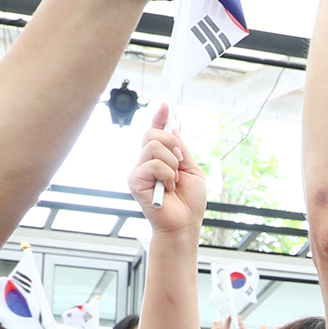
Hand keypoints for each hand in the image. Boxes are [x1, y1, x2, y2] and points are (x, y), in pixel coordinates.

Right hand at [128, 108, 207, 229]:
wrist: (184, 223)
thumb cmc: (189, 202)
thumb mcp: (192, 170)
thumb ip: (182, 150)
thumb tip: (174, 129)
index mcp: (160, 158)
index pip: (156, 132)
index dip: (160, 118)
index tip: (166, 104)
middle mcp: (146, 162)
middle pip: (152, 134)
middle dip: (172, 145)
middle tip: (180, 164)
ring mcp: (139, 170)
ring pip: (154, 147)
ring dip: (172, 164)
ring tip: (173, 181)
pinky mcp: (134, 180)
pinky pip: (153, 165)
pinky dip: (167, 176)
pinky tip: (167, 189)